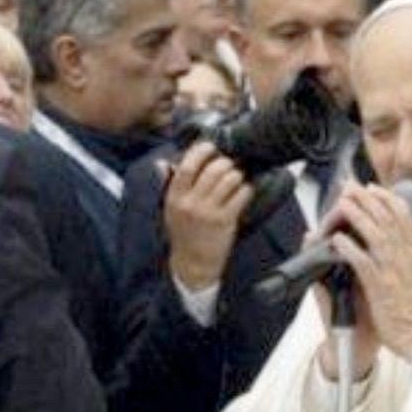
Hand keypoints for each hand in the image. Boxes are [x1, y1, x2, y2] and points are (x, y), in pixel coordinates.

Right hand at [164, 141, 253, 290]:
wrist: (193, 264)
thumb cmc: (183, 235)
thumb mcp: (169, 209)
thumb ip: (168, 185)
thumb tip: (164, 163)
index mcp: (175, 197)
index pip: (187, 166)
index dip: (201, 151)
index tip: (211, 147)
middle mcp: (191, 203)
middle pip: (212, 170)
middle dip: (225, 162)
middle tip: (229, 164)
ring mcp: (209, 212)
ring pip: (229, 180)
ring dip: (237, 175)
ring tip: (237, 177)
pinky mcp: (225, 221)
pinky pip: (241, 196)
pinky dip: (246, 189)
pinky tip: (245, 191)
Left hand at [326, 181, 411, 363]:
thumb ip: (408, 254)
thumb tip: (400, 238)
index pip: (404, 216)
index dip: (387, 198)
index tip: (373, 187)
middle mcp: (404, 258)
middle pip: (387, 218)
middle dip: (368, 199)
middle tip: (351, 186)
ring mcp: (392, 272)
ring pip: (376, 235)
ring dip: (358, 216)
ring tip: (342, 203)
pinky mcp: (381, 288)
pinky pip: (364, 264)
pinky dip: (351, 249)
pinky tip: (338, 240)